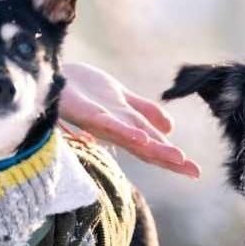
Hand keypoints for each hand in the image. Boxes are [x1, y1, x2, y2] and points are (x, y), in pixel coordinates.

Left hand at [60, 62, 200, 177]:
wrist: (48, 74)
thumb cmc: (81, 88)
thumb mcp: (121, 98)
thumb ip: (144, 112)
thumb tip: (169, 129)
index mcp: (124, 126)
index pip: (153, 145)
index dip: (173, 158)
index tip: (196, 171)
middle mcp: (114, 129)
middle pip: (146, 146)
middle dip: (170, 159)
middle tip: (194, 171)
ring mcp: (100, 121)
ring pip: (132, 137)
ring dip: (153, 148)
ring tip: (175, 158)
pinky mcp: (86, 111)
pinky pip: (107, 123)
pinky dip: (125, 131)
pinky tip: (141, 137)